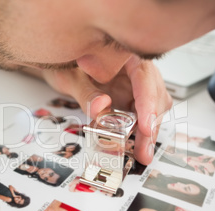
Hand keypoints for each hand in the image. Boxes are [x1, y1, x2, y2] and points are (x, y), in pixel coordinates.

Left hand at [41, 56, 171, 164]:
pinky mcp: (130, 99)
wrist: (60, 67)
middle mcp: (135, 69)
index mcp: (125, 54)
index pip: (144, 76)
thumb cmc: (66, 65)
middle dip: (150, 124)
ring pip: (152, 107)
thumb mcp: (70, 77)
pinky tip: (137, 146)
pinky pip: (141, 115)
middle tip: (144, 150)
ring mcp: (135, 85)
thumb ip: (85, 92)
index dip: (148, 102)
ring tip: (142, 153)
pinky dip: (139, 131)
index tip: (146, 126)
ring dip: (148, 131)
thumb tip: (101, 106)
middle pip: (154, 95)